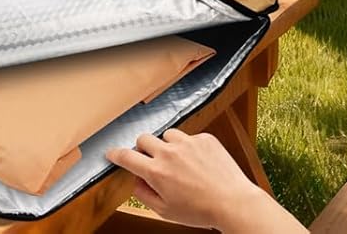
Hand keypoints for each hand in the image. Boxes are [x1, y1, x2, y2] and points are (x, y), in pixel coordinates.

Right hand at [106, 130, 304, 232]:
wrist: (234, 204)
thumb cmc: (201, 211)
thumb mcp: (165, 211)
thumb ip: (144, 194)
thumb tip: (136, 181)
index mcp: (156, 172)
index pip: (126, 156)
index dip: (115, 154)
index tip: (112, 153)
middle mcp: (169, 154)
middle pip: (143, 139)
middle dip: (143, 149)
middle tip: (153, 160)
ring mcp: (188, 144)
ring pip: (166, 135)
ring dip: (168, 146)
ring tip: (180, 161)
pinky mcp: (205, 139)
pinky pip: (189, 137)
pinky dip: (190, 147)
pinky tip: (199, 162)